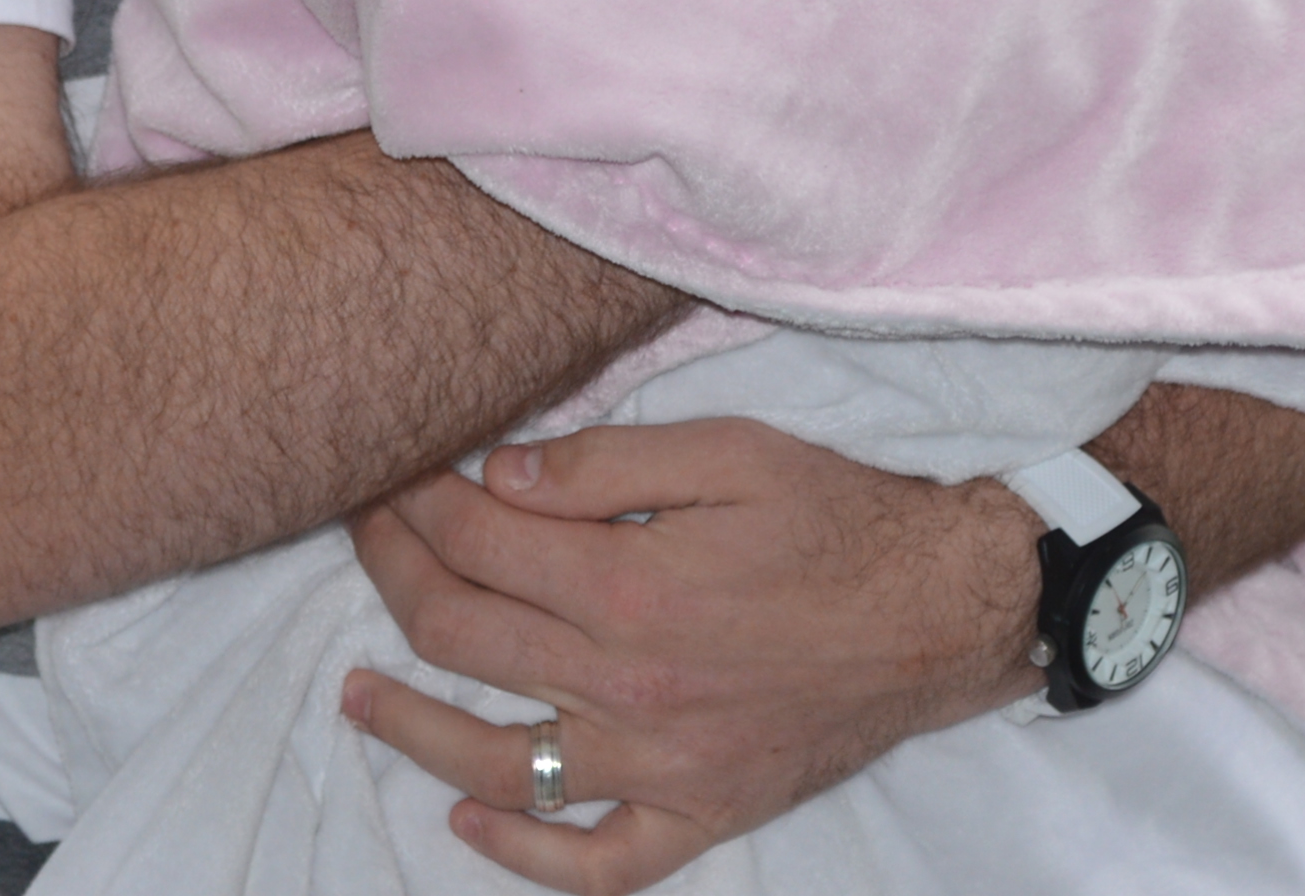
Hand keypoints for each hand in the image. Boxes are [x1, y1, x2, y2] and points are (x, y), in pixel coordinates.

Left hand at [340, 420, 1034, 893]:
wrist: (947, 610)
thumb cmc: (842, 518)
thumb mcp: (731, 450)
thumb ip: (606, 462)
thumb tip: (495, 476)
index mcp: (632, 586)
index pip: (479, 543)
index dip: (419, 503)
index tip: (392, 475)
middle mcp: (630, 686)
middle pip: (465, 638)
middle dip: (395, 578)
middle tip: (366, 538)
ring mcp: (662, 766)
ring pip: (498, 759)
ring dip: (411, 726)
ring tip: (357, 694)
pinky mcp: (701, 814)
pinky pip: (596, 862)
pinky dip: (523, 852)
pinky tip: (471, 819)